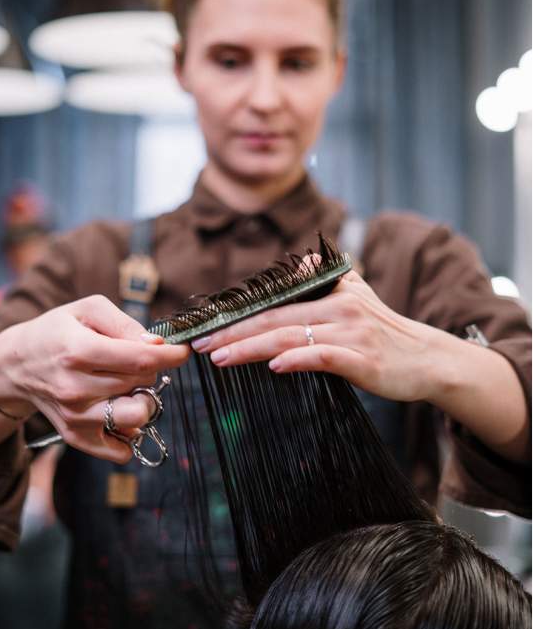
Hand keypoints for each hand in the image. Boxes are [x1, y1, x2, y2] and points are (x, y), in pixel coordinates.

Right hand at [0, 295, 188, 462]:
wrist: (17, 365)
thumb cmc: (58, 332)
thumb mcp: (87, 310)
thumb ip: (125, 324)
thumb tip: (157, 346)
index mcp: (78, 351)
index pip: (140, 359)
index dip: (171, 355)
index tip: (182, 351)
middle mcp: (75, 388)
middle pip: (142, 383)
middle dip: (150, 369)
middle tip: (135, 360)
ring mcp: (76, 416)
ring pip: (137, 417)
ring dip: (144, 400)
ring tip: (130, 387)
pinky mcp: (76, 437)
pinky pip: (121, 450)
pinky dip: (129, 434)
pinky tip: (120, 410)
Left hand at [193, 269, 447, 403]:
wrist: (429, 360)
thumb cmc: (386, 332)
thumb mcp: (358, 295)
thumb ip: (326, 279)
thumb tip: (300, 261)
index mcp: (331, 293)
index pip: (274, 303)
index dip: (237, 315)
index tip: (205, 327)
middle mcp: (339, 308)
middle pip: (274, 319)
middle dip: (232, 332)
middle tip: (199, 344)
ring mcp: (351, 333)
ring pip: (290, 337)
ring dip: (251, 347)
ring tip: (220, 358)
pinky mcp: (363, 360)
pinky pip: (324, 356)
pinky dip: (298, 360)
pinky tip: (275, 366)